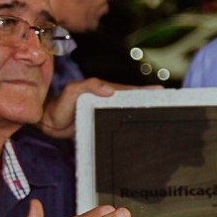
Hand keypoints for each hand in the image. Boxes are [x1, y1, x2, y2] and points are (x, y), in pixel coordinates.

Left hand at [39, 79, 160, 139]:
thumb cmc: (58, 107)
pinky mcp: (103, 125)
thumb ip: (87, 86)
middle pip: (132, 100)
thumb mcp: (71, 92)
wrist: (47, 124)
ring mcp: (105, 113)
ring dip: (143, 112)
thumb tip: (109, 89)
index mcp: (103, 90)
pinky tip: (141, 129)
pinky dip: (132, 124)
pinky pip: (120, 123)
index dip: (144, 91)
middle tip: (169, 104)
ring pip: (128, 112)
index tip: (160, 92)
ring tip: (161, 116)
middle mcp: (107, 100)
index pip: (127, 90)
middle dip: (150, 100)